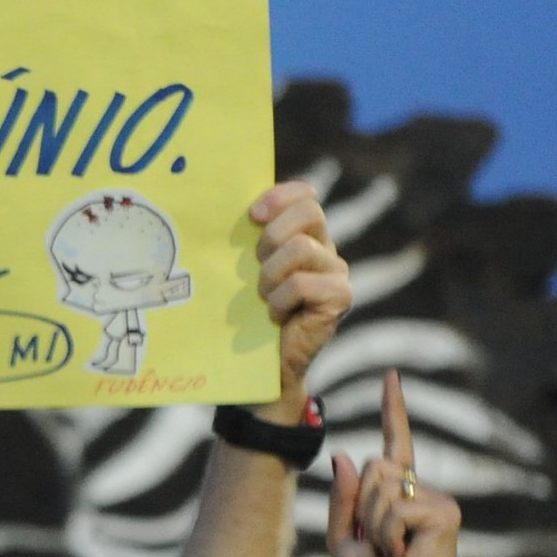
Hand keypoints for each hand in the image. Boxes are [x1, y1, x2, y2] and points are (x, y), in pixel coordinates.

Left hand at [250, 180, 349, 413]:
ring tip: (263, 296)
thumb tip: (215, 210)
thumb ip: (247, 240)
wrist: (262, 362)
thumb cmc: (247, 311)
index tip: (252, 216)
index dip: (279, 196)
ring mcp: (337, 271)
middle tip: (256, 262)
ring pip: (302, 248)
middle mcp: (326, 247)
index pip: (305, 194)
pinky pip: (303, 283)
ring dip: (271, 273)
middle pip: (310, 211)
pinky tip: (274, 315)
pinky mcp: (341, 296)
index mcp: (304, 233)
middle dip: (272, 234)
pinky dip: (280, 299)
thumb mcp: (244, 268)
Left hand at [327, 372, 470, 556]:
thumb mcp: (343, 539)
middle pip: (372, 467)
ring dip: (374, 526)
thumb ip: (342, 498)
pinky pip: (394, 508)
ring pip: (379, 487)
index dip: (392, 411)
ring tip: (392, 552)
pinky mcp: (445, 511)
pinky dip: (388, 535)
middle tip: (380, 545)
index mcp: (398, 495)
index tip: (391, 377)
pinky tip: (404, 554)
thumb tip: (344, 454)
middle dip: (361, 508)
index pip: (392, 445)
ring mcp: (437, 498)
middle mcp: (421, 491)